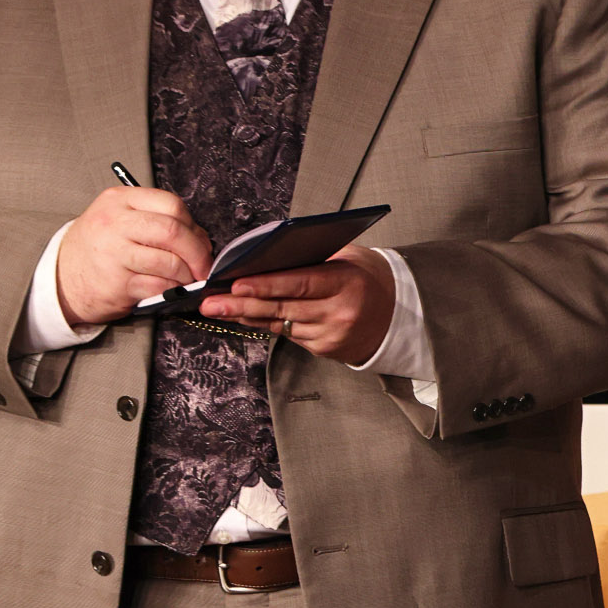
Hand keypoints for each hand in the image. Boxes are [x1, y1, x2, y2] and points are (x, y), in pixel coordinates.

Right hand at [53, 186, 212, 327]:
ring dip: (187, 275)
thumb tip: (201, 238)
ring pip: (170, 262)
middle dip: (198, 252)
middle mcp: (114, 223)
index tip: (199, 242)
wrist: (61, 278)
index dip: (193, 225)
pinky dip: (173, 291)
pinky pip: (160, 286)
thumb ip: (156, 220)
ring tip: (187, 280)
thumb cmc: (99, 248)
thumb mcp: (119, 220)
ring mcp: (114, 254)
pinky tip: (170, 290)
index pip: (171, 204)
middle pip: (173, 231)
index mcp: (119, 200)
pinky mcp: (117, 284)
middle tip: (204, 266)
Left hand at [200, 248, 392, 362]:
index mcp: (347, 283)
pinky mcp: (327, 350)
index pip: (300, 283)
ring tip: (217, 309)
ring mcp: (333, 334)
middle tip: (211, 302)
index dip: (266, 285)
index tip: (236, 284)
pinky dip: (267, 324)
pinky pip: (290, 335)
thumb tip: (266, 258)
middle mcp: (341, 312)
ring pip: (281, 323)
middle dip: (241, 305)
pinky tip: (246, 317)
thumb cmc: (365, 278)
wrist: (396, 313)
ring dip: (246, 316)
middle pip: (283, 308)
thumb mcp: (348, 258)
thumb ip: (313, 258)